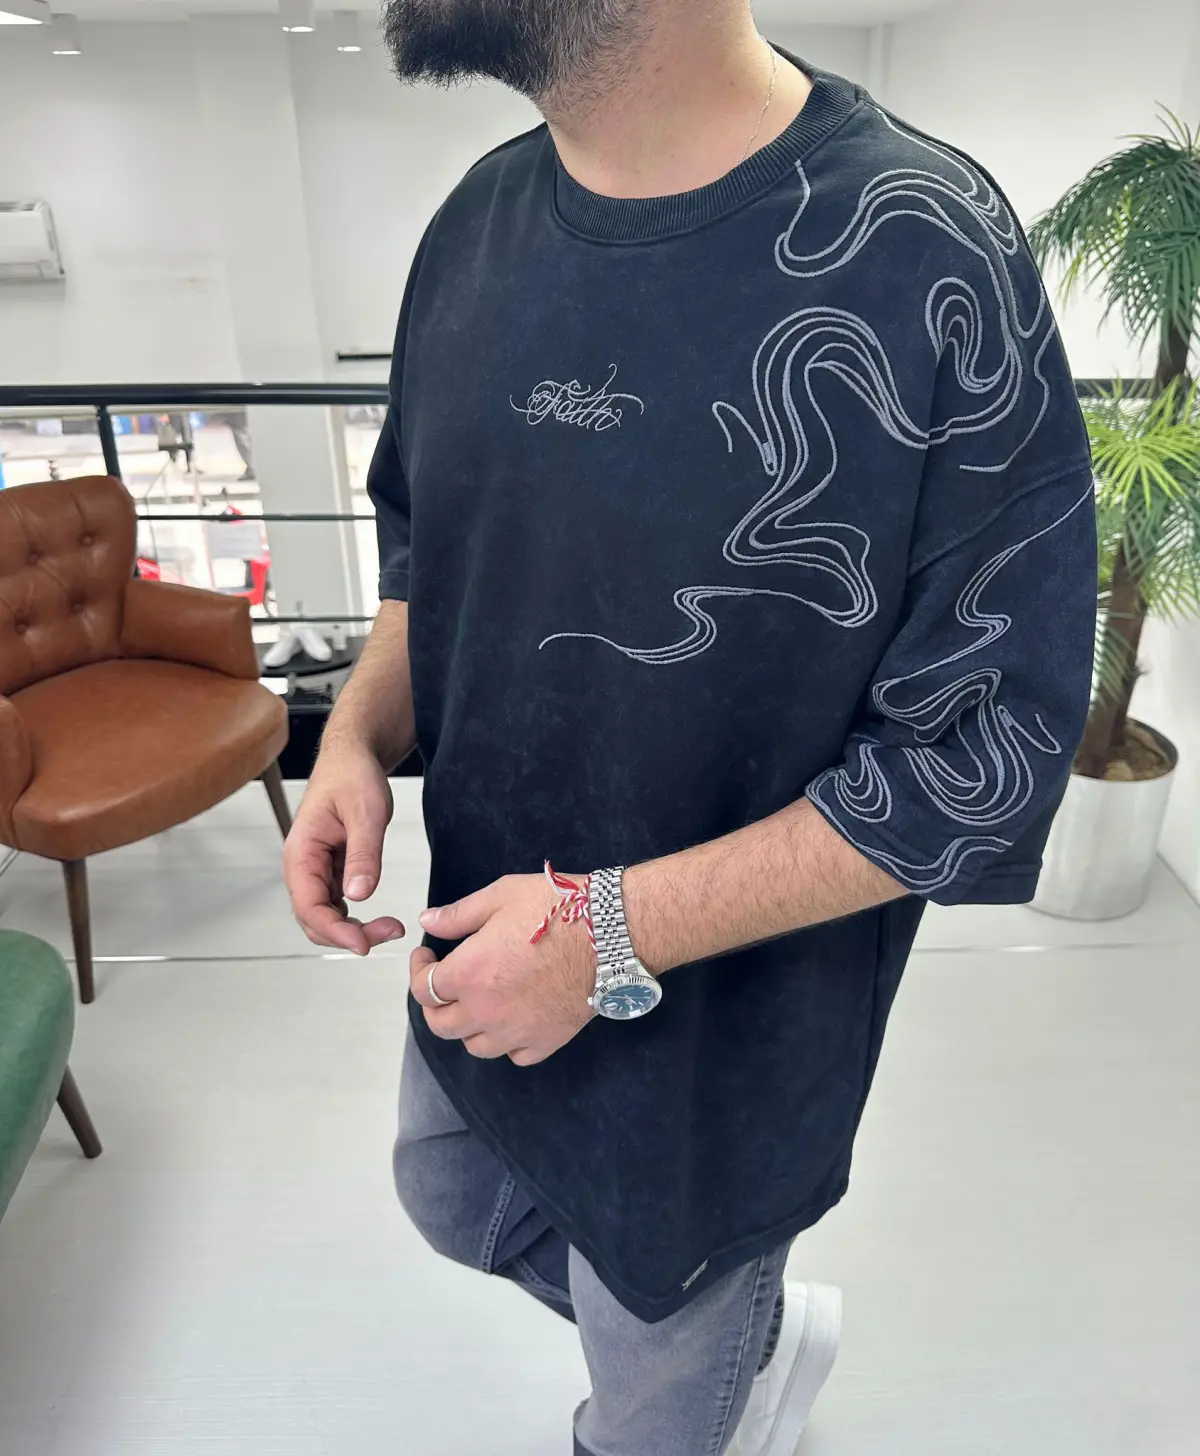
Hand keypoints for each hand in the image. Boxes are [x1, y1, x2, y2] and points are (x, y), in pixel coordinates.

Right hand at [283, 746, 404, 955]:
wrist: (353, 756)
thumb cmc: (352, 775)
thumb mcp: (367, 812)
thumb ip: (363, 854)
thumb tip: (359, 895)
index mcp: (301, 852)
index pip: (308, 906)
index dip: (334, 931)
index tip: (364, 943)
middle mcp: (303, 866)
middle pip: (314, 919)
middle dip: (347, 935)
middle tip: (389, 933)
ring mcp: (316, 870)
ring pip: (325, 916)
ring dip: (353, 929)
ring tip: (390, 928)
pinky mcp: (331, 871)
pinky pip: (337, 904)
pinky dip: (356, 917)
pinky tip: (380, 918)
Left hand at [411, 874, 595, 1065]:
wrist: (609, 933)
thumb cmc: (556, 908)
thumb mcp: (500, 896)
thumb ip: (458, 914)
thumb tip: (427, 921)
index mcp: (469, 974)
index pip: (423, 989)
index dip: (418, 970)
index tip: (427, 954)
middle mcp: (486, 1011)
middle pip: (441, 1025)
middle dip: (435, 1003)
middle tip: (445, 983)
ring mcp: (517, 1031)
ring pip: (475, 1046)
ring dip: (469, 1026)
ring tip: (479, 1002)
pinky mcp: (547, 1040)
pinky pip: (516, 1055)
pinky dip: (508, 1043)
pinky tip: (513, 1020)